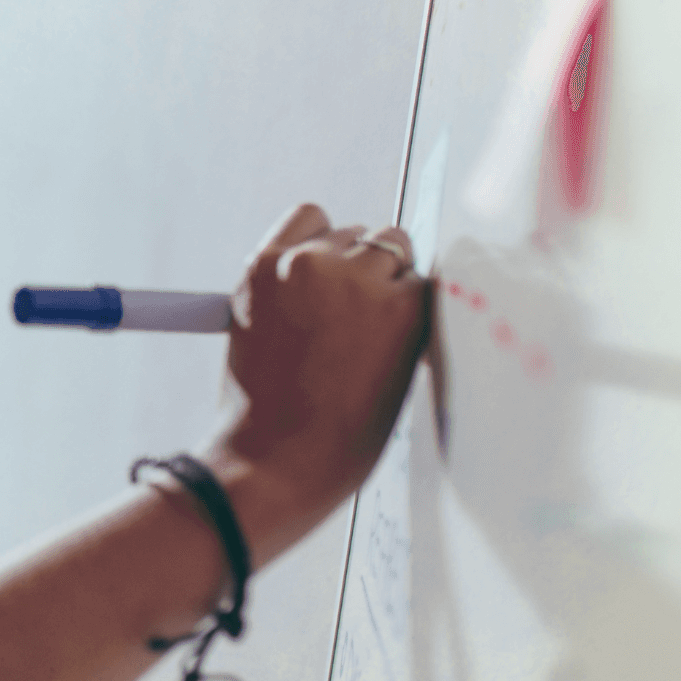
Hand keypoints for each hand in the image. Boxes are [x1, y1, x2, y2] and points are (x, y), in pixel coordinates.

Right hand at [208, 203, 428, 524]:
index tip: (334, 281)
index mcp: (260, 268)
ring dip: (395, 285)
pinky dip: (419, 314)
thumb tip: (343, 277)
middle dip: (366, 271)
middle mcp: (305, 262)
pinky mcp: (400, 307)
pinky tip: (398, 352)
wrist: (276, 462)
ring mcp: (353, 280)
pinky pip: (426, 288)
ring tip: (377, 342)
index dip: (330, 247)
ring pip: (397, 250)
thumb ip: (290, 293)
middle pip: (362, 234)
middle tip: (361, 326)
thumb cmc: (263, 416)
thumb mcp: (254, 332)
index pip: (313, 217)